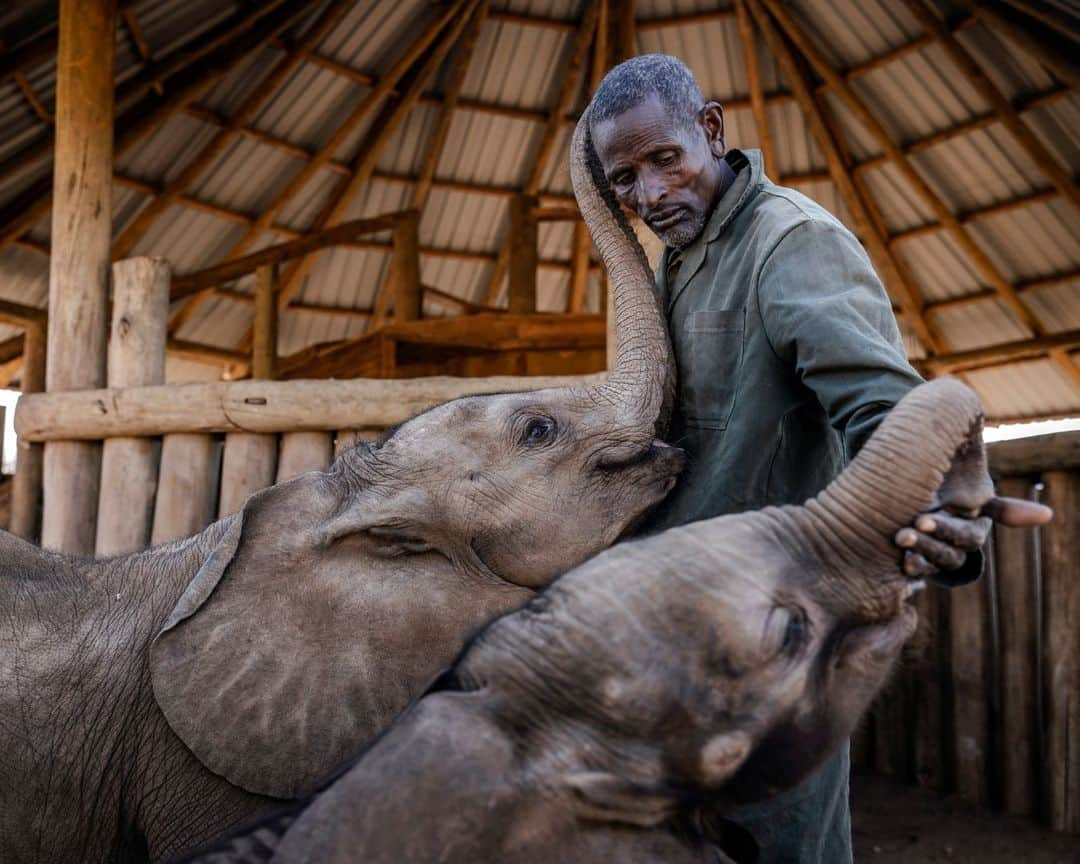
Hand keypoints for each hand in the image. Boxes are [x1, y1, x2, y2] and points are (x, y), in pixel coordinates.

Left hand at [894, 496, 1052, 579]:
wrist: (921, 488)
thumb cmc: (949, 482)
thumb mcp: (972, 484)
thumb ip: (998, 492)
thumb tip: (1047, 515)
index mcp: (974, 526)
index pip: (967, 537)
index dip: (946, 531)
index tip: (920, 521)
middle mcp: (958, 546)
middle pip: (948, 555)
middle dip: (927, 544)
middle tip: (904, 533)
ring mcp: (938, 556)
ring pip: (933, 565)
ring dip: (917, 556)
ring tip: (899, 541)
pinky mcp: (920, 562)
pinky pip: (919, 574)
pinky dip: (911, 571)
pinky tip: (899, 564)